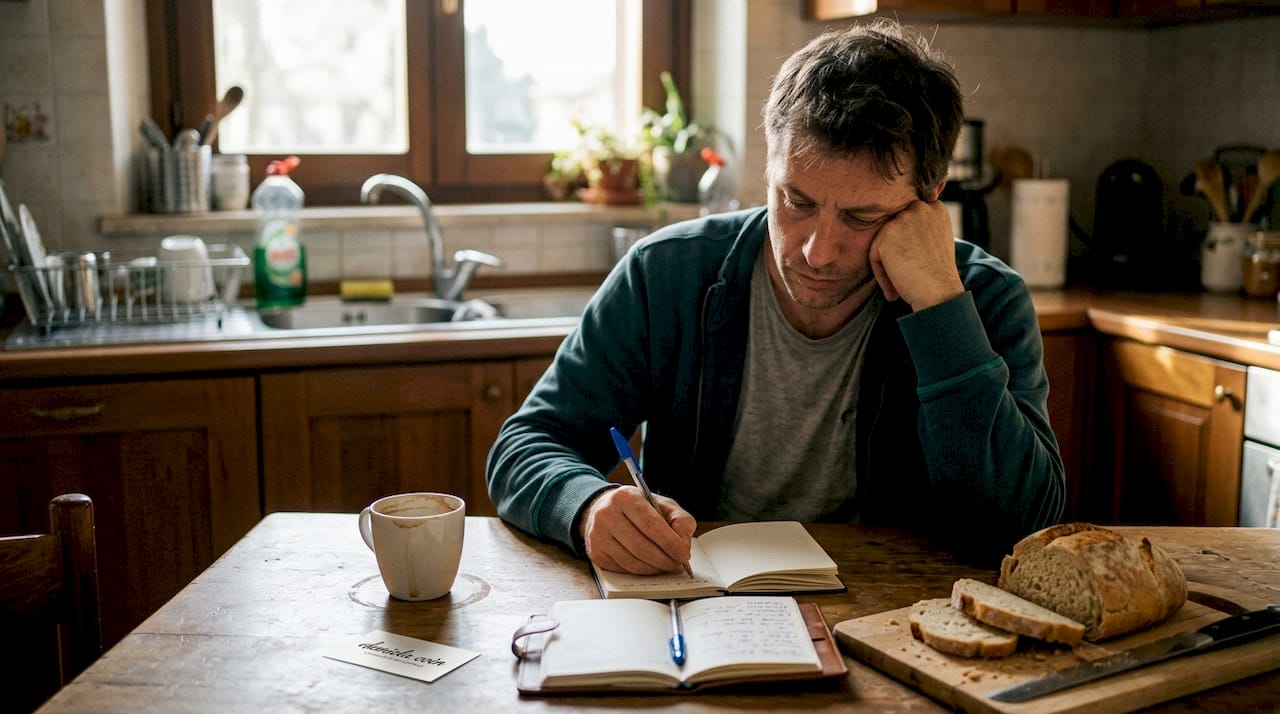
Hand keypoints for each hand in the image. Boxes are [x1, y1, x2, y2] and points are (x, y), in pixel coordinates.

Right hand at [580, 487, 696, 574]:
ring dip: (654, 569)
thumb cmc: (637, 508)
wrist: (604, 509)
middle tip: (678, 565)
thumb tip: (683, 545)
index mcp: (626, 497)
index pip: (651, 525)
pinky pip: (623, 569)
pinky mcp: (595, 553)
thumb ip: (680, 520)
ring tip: (666, 566)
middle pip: (641, 546)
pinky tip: (650, 566)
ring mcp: (597, 535)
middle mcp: (607, 515)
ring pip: (632, 561)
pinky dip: (641, 571)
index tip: (684, 554)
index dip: (670, 543)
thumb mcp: (662, 504)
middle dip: (664, 560)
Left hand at [868, 199, 964, 310]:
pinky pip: (874, 254)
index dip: (908, 242)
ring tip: (901, 282)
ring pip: (883, 240)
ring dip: (887, 262)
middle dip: (896, 250)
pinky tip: (894, 289)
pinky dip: (881, 273)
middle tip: (907, 272)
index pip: (909, 219)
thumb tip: (897, 230)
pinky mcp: (887, 234)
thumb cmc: (937, 273)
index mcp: (935, 207)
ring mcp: (903, 219)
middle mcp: (919, 208)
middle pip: (895, 228)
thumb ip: (920, 226)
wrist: (939, 293)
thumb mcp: (936, 239)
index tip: (914, 260)